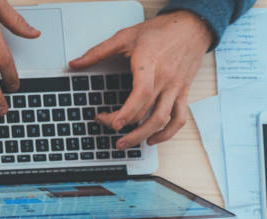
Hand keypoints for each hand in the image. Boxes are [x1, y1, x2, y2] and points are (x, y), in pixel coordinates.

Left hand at [69, 11, 211, 148]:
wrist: (191, 26)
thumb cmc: (161, 31)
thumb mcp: (126, 36)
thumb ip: (98, 51)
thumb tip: (75, 63)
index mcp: (150, 65)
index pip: (142, 93)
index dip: (127, 112)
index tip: (113, 123)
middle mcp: (165, 80)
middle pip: (146, 112)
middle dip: (124, 124)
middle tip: (106, 126)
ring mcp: (175, 88)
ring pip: (163, 119)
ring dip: (143, 135)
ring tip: (125, 144)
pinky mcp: (183, 92)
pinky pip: (179, 118)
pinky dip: (168, 133)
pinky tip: (152, 139)